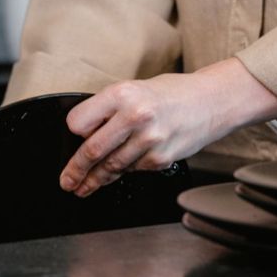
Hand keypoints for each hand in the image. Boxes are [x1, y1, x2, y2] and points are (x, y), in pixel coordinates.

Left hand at [59, 58, 276, 196]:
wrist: (210, 101)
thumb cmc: (169, 93)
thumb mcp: (132, 89)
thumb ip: (107, 110)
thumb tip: (82, 135)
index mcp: (121, 94)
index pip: (79, 122)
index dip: (73, 132)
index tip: (70, 139)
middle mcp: (135, 116)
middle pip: (92, 151)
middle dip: (75, 170)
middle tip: (67, 181)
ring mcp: (150, 140)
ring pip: (112, 167)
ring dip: (95, 180)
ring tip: (84, 187)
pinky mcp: (161, 159)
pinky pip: (133, 170)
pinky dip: (125, 170)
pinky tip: (120, 170)